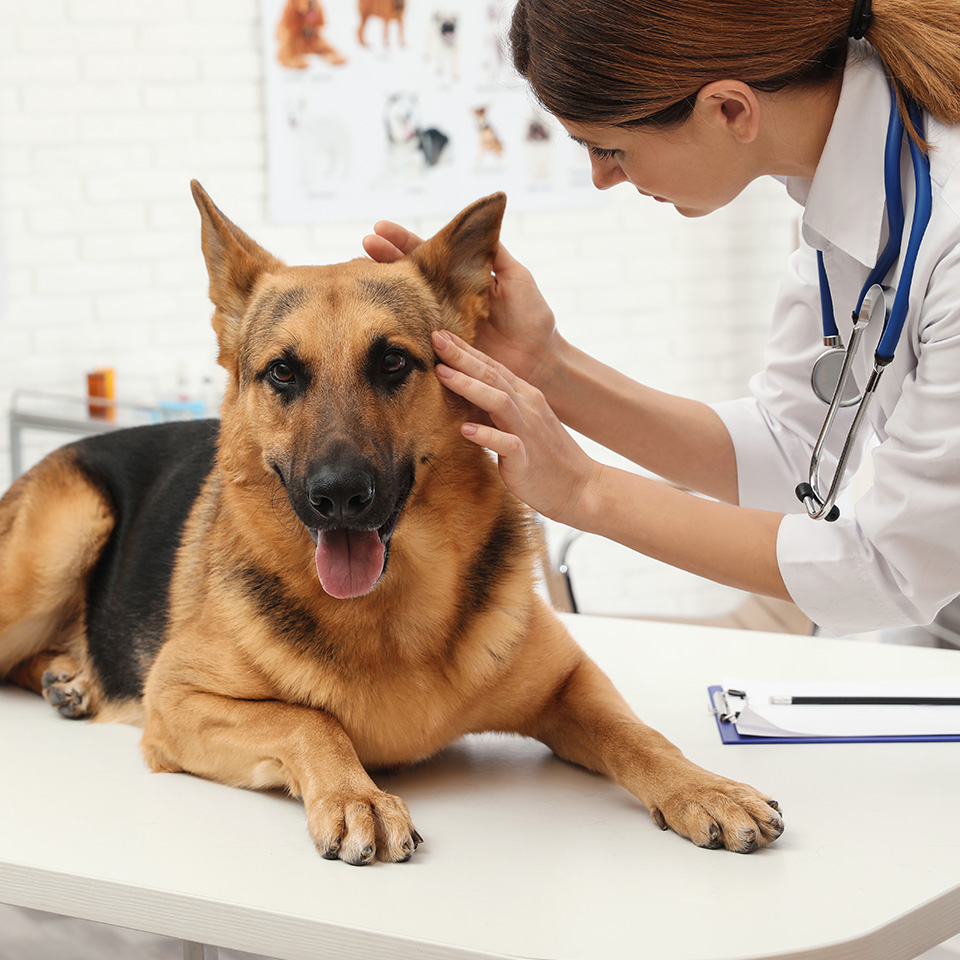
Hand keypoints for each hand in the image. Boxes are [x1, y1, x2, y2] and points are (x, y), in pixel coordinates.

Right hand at [363, 223, 558, 387]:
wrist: (541, 361)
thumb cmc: (532, 319)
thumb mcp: (516, 277)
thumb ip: (494, 252)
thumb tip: (485, 214)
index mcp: (458, 281)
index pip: (425, 256)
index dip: (402, 241)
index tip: (380, 227)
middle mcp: (442, 302)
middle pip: (407, 278)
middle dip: (384, 259)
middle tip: (365, 244)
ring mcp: (439, 328)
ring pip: (405, 305)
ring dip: (384, 289)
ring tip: (362, 271)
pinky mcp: (441, 354)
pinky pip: (415, 340)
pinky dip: (396, 327)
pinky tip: (378, 314)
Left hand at [432, 329, 601, 524]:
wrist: (580, 486)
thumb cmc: (546, 456)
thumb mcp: (521, 423)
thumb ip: (497, 407)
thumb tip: (465, 393)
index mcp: (526, 397)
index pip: (493, 367)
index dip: (467, 350)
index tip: (440, 334)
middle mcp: (528, 408)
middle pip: (492, 376)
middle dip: (463, 357)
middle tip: (436, 339)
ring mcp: (528, 432)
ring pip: (498, 402)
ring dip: (469, 386)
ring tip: (442, 374)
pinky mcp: (526, 459)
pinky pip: (507, 444)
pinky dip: (486, 435)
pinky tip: (465, 430)